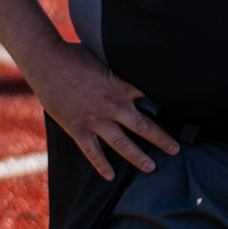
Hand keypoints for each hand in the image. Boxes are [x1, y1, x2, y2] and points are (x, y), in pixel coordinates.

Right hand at [22, 40, 179, 179]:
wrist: (46, 61)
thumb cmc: (74, 53)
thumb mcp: (103, 55)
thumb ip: (118, 65)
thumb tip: (133, 61)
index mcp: (120, 84)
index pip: (150, 96)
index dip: (166, 104)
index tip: (181, 112)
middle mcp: (112, 104)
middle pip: (143, 125)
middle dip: (161, 139)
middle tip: (175, 149)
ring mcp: (95, 119)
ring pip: (121, 143)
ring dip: (138, 156)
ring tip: (151, 168)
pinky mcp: (77, 128)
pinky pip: (92, 151)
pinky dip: (102, 164)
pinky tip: (111, 175)